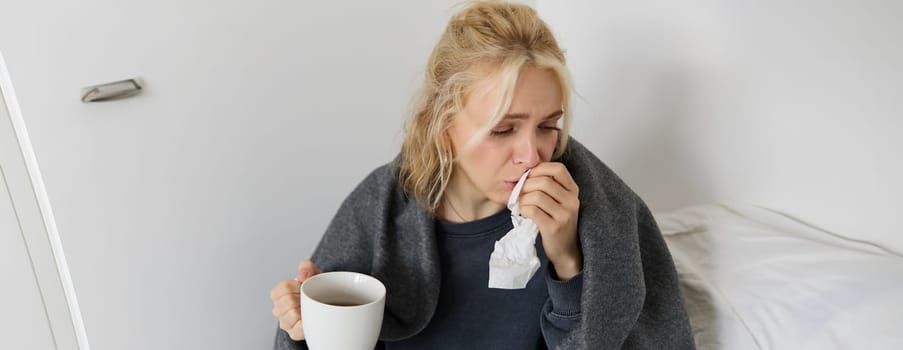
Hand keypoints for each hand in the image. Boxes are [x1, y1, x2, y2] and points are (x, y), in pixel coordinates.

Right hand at [270, 260, 320, 339]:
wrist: (328, 305)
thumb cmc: (316, 289)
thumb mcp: (313, 273)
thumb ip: (307, 267)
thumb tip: (303, 274)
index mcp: (280, 294)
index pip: (281, 289)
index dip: (295, 287)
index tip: (303, 287)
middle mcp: (279, 309)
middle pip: (286, 303)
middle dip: (301, 299)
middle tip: (310, 298)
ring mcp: (285, 322)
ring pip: (291, 316)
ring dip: (304, 311)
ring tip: (311, 308)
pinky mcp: (294, 333)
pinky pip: (297, 330)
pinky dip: (305, 325)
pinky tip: (310, 319)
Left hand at [518, 162, 581, 279]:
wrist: (565, 251)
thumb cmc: (557, 222)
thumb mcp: (559, 202)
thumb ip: (548, 187)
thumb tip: (525, 172)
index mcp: (573, 191)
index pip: (558, 169)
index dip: (540, 169)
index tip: (529, 176)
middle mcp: (572, 201)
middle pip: (543, 182)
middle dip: (526, 185)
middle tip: (519, 193)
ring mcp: (565, 215)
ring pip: (536, 196)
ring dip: (523, 199)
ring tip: (521, 205)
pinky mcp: (554, 228)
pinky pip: (532, 211)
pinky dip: (523, 210)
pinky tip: (524, 214)